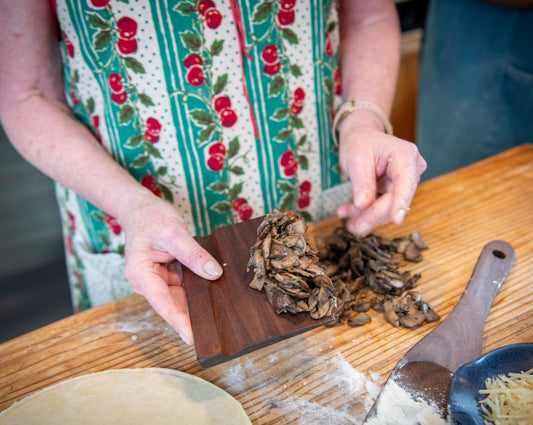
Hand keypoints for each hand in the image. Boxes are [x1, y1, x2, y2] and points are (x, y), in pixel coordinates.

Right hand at [118, 191, 222, 344]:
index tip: (191, 338)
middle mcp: (147, 282)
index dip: (178, 321)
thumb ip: (194, 254)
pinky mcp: (167, 276)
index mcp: (141, 273)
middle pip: (172, 304)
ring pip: (180, 298)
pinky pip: (184, 288)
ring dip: (197, 303)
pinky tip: (213, 295)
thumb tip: (214, 274)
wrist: (140, 209)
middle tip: (214, 330)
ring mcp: (158, 280)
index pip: (162, 303)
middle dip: (192, 316)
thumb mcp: (174, 233)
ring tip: (218, 315)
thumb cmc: (151, 218)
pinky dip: (197, 290)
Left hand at [337, 123, 426, 235]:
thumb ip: (362, 182)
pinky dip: (364, 211)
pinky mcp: (397, 191)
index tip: (396, 219)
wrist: (361, 137)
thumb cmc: (360, 142)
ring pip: (388, 208)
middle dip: (371, 215)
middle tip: (351, 226)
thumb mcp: (356, 158)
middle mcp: (411, 169)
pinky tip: (348, 211)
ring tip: (343, 214)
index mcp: (405, 155)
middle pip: (394, 200)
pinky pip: (383, 206)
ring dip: (365, 215)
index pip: (405, 182)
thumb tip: (363, 205)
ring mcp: (405, 181)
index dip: (401, 202)